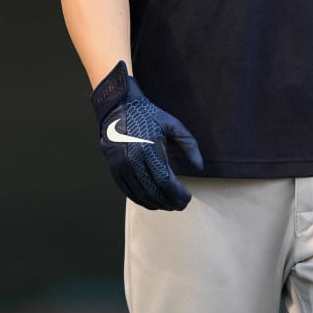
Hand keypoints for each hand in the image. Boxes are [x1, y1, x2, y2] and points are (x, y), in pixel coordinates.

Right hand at [91, 61, 202, 209]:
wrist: (119, 107)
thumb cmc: (148, 116)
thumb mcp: (173, 124)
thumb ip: (189, 145)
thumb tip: (199, 167)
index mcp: (149, 148)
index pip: (165, 180)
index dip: (177, 194)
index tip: (188, 199)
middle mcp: (133, 159)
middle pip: (152, 190)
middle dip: (168, 202)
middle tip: (180, 206)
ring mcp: (120, 165)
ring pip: (139, 194)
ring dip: (155, 204)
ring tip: (168, 205)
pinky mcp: (113, 168)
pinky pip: (127, 191)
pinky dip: (140, 199)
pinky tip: (151, 202)